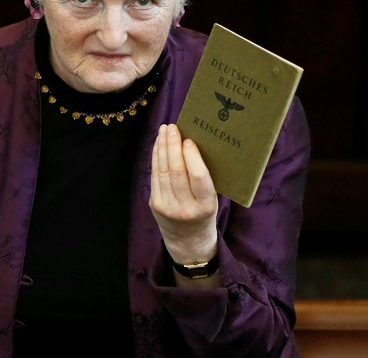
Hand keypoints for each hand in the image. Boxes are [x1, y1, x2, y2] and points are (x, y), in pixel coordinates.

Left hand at [149, 124, 217, 264]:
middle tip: (173, 127)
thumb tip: (194, 143)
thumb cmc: (204, 212)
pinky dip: (156, 157)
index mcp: (206, 206)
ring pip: (163, 171)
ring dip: (163, 147)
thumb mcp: (212, 199)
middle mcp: (185, 208)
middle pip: (176, 171)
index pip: (198, 177)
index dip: (192, 156)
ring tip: (165, 130)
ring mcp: (167, 207)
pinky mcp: (154, 204)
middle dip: (173, 146)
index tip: (189, 140)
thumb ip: (204, 177)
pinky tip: (159, 144)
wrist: (188, 240)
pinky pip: (155, 175)